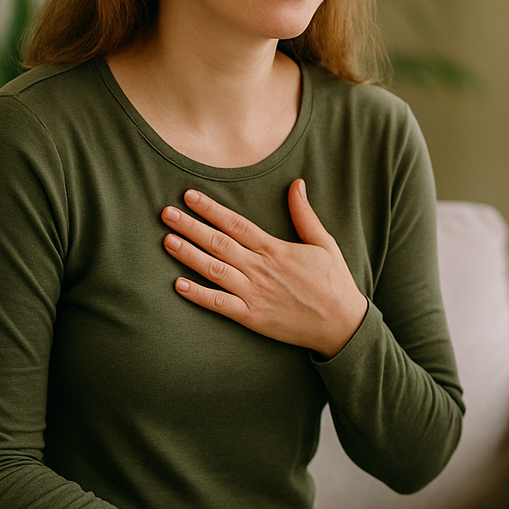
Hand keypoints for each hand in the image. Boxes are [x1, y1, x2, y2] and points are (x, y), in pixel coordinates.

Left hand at [161, 180, 368, 355]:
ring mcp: (254, 294)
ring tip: (167, 240)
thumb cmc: (333, 282)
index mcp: (275, 249)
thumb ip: (305, 215)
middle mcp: (261, 269)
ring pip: (215, 270)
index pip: (236, 224)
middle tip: (166, 213)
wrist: (342, 324)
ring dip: (189, 255)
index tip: (190, 196)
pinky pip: (220, 304)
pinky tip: (179, 285)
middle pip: (219, 243)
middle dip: (191, 226)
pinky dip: (198, 295)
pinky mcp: (252, 317)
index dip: (211, 209)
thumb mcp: (324, 243)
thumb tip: (297, 184)